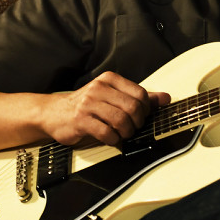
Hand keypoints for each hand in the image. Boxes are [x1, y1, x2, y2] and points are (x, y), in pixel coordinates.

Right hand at [39, 72, 170, 146]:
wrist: (54, 113)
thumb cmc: (87, 105)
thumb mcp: (112, 97)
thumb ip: (139, 97)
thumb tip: (165, 98)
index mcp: (109, 79)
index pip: (140, 93)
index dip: (146, 109)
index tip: (141, 117)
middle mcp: (99, 88)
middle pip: (133, 107)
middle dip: (137, 123)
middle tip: (132, 128)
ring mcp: (89, 103)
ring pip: (121, 120)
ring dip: (126, 132)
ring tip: (122, 134)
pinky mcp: (81, 120)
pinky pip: (107, 133)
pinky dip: (113, 139)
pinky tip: (110, 138)